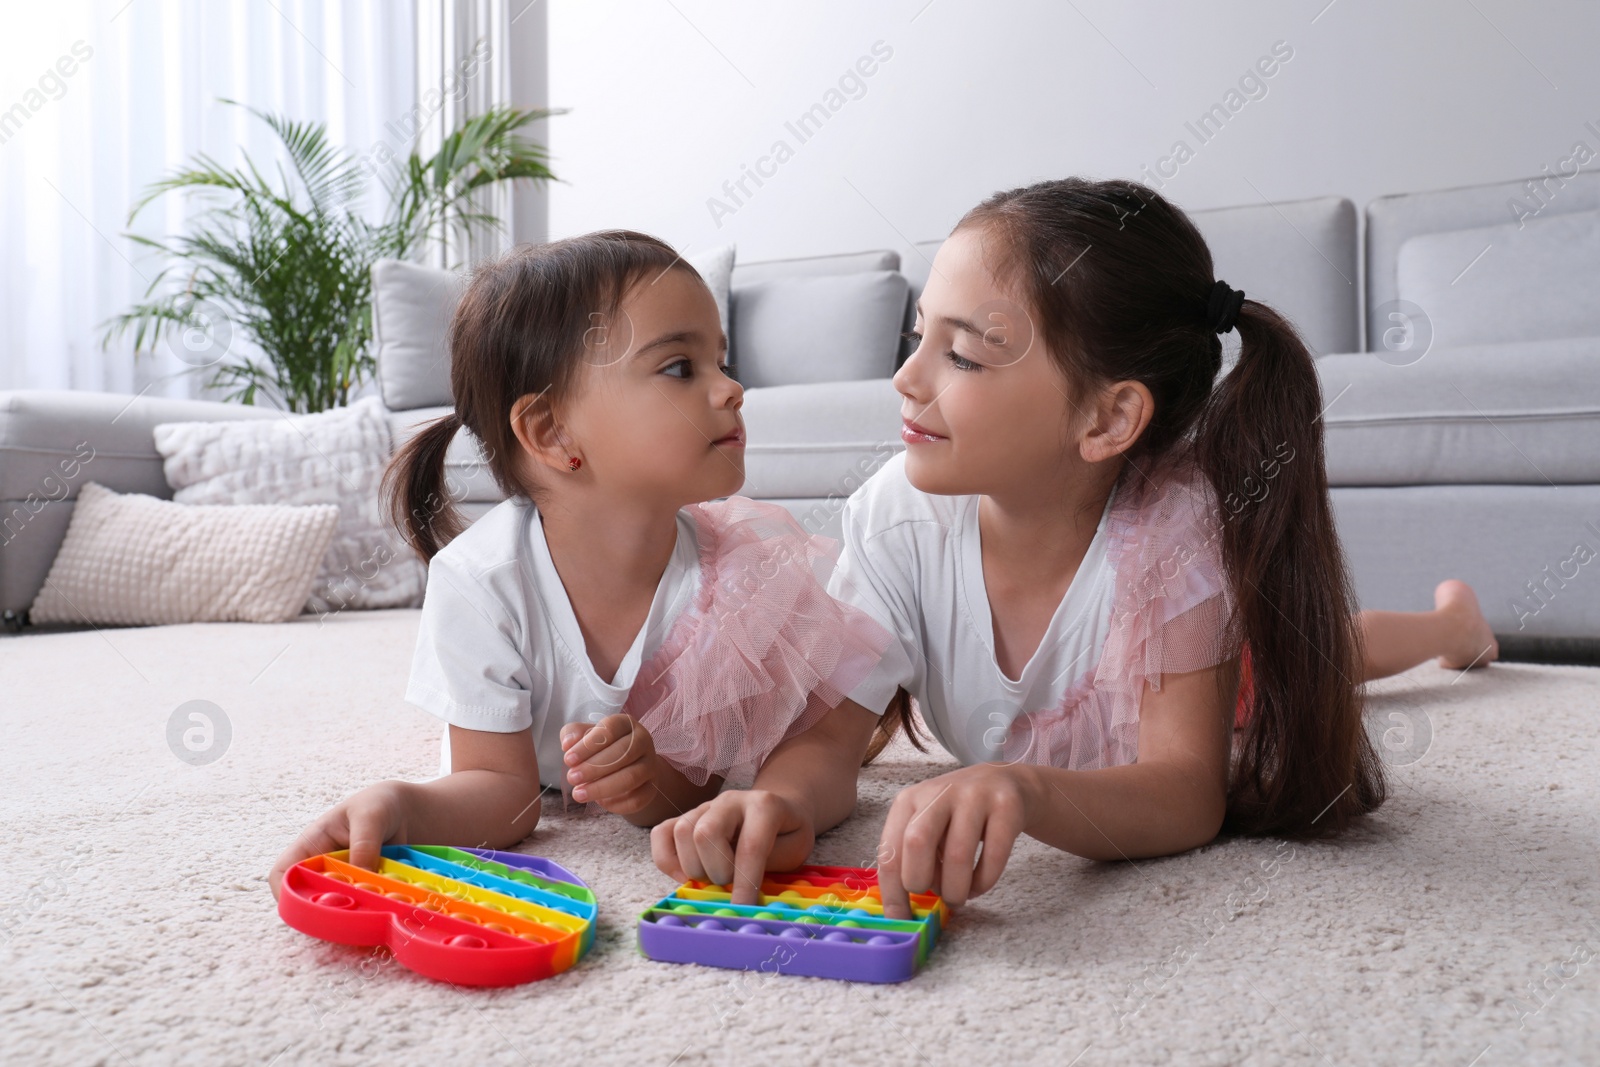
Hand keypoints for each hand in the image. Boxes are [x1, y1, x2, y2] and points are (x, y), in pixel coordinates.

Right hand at [268, 781, 409, 899]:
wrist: (407, 810)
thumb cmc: (378, 803)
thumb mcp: (370, 815)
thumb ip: (364, 844)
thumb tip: (360, 879)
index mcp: (311, 846)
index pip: (282, 873)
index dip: (285, 892)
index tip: (304, 907)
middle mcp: (324, 869)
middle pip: (310, 898)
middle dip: (326, 910)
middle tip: (350, 912)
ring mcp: (346, 882)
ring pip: (339, 907)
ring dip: (354, 911)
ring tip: (375, 908)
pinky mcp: (367, 890)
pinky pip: (366, 907)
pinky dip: (376, 909)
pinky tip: (391, 905)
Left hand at [560, 713, 658, 814]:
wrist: (627, 766)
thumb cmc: (602, 748)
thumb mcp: (585, 736)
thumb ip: (573, 734)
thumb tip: (568, 744)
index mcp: (625, 724)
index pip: (610, 729)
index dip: (588, 745)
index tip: (568, 759)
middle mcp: (643, 741)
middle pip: (623, 753)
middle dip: (594, 768)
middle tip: (572, 778)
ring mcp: (650, 765)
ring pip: (631, 777)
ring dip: (602, 787)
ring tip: (579, 794)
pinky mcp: (652, 787)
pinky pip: (637, 798)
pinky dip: (616, 803)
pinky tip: (599, 802)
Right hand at [651, 790, 814, 905]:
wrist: (778, 808)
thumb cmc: (786, 833)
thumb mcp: (795, 849)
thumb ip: (771, 867)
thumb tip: (743, 898)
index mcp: (763, 806)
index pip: (749, 846)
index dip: (745, 882)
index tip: (742, 908)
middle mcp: (730, 801)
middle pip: (705, 832)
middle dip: (717, 870)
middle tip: (730, 883)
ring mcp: (704, 806)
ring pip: (681, 831)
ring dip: (694, 867)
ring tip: (712, 878)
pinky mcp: (685, 816)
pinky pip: (661, 833)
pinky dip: (666, 860)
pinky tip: (684, 875)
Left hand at [876, 763, 1030, 918]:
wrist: (1006, 782)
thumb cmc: (957, 814)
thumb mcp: (927, 824)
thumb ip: (911, 855)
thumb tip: (900, 905)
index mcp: (909, 799)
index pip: (890, 849)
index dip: (892, 891)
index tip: (900, 918)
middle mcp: (939, 792)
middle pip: (917, 843)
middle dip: (921, 882)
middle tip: (935, 897)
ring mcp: (974, 795)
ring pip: (957, 854)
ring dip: (956, 889)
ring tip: (959, 896)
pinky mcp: (1006, 805)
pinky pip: (993, 855)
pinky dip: (984, 881)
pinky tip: (980, 885)